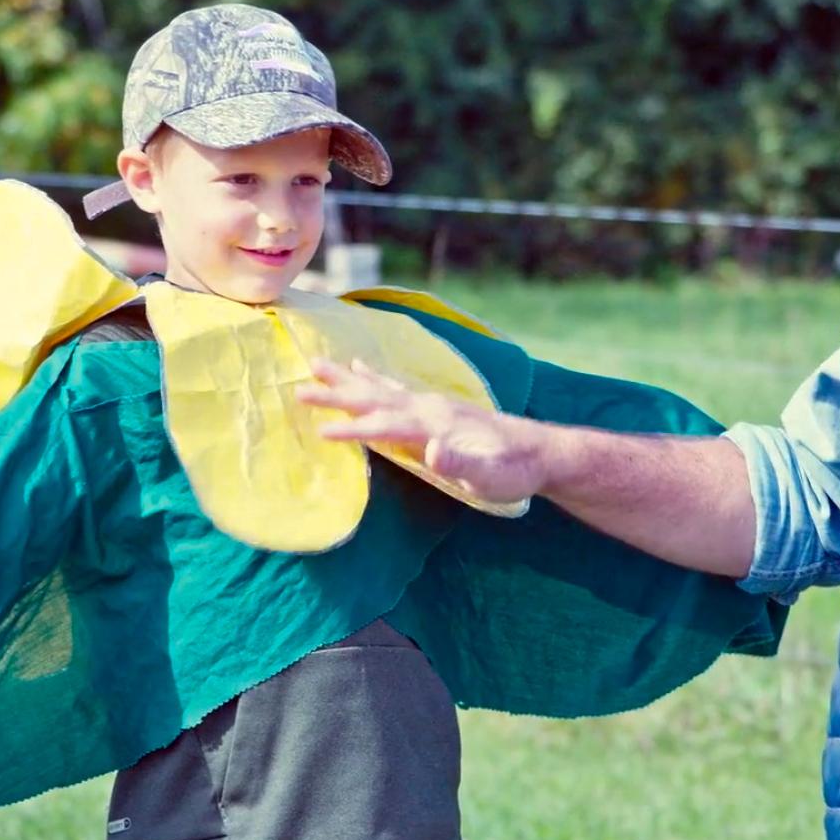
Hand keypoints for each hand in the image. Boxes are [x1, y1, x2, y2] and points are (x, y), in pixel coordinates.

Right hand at [296, 357, 549, 503]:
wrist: (540, 453)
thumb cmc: (513, 471)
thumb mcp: (490, 476)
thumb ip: (461, 463)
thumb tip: (431, 450)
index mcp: (434, 425)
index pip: (385, 426)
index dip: (353, 430)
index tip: (320, 432)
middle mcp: (428, 408)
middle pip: (373, 397)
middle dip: (336, 393)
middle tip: (299, 386)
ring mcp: (431, 404)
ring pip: (379, 386)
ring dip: (347, 377)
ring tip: (316, 363)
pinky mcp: (436, 406)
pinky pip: (394, 386)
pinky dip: (373, 376)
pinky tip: (361, 366)